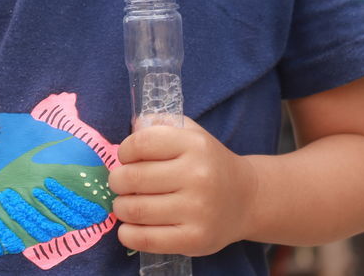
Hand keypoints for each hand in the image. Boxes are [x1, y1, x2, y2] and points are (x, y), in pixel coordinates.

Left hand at [108, 116, 258, 256]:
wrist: (246, 199)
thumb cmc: (208, 163)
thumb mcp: (191, 133)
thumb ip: (160, 124)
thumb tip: (132, 128)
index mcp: (194, 145)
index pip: (140, 144)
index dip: (124, 152)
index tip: (126, 159)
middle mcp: (197, 176)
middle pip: (133, 178)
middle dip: (117, 181)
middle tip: (121, 184)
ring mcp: (197, 210)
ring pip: (135, 209)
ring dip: (120, 207)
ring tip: (125, 204)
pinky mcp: (195, 240)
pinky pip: (147, 240)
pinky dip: (128, 234)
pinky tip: (129, 228)